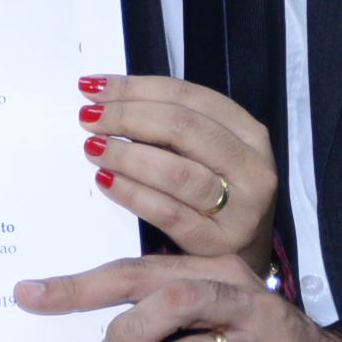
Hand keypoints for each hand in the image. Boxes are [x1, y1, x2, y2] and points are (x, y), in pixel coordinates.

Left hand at [77, 75, 276, 266]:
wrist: (242, 253)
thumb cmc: (216, 191)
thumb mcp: (206, 151)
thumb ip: (170, 124)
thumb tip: (108, 99)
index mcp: (249, 133)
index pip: (188, 96)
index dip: (137, 87)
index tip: (97, 87)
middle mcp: (251, 168)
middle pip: (182, 128)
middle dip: (128, 117)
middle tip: (89, 118)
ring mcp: (240, 209)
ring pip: (175, 171)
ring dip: (126, 155)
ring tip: (93, 147)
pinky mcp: (216, 243)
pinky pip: (167, 213)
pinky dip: (131, 192)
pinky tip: (106, 179)